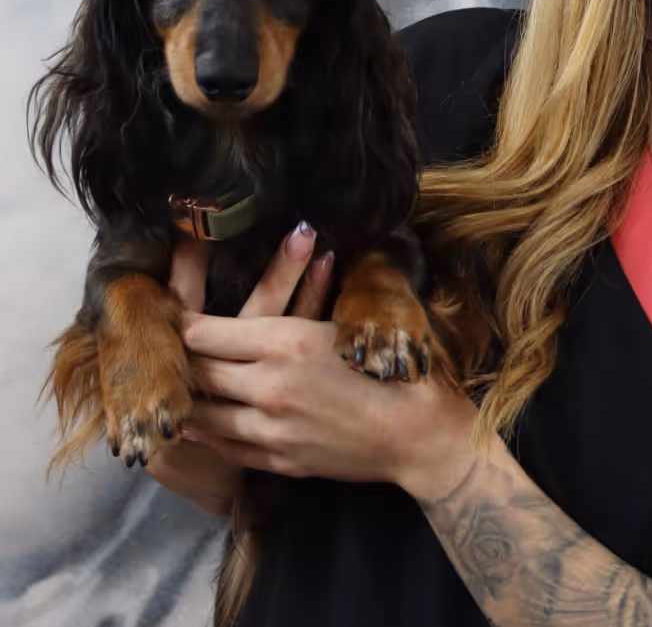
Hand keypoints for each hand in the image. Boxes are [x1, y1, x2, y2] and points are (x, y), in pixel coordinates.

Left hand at [180, 247, 481, 500]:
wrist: (418, 431)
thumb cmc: (393, 365)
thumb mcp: (344, 323)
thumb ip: (303, 301)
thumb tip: (288, 253)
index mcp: (287, 342)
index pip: (205, 332)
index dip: (184, 324)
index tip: (175, 316)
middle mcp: (270, 386)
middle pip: (200, 372)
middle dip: (183, 360)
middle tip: (169, 350)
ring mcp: (271, 430)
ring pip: (204, 415)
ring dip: (191, 399)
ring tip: (180, 387)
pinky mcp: (278, 461)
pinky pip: (226, 447)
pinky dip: (211, 432)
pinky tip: (207, 422)